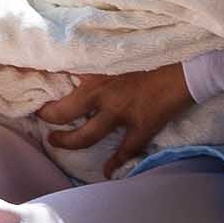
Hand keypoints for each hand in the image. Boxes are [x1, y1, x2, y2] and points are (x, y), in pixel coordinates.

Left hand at [36, 62, 202, 170]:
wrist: (186, 64)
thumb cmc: (153, 51)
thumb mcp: (117, 50)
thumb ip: (96, 61)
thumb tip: (74, 66)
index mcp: (96, 73)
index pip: (60, 81)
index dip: (47, 93)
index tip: (38, 98)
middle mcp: (103, 96)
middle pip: (65, 114)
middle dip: (51, 121)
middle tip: (45, 124)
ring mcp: (121, 114)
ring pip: (87, 136)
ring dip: (70, 142)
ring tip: (58, 144)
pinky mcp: (141, 127)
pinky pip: (124, 151)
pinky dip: (115, 162)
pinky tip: (106, 172)